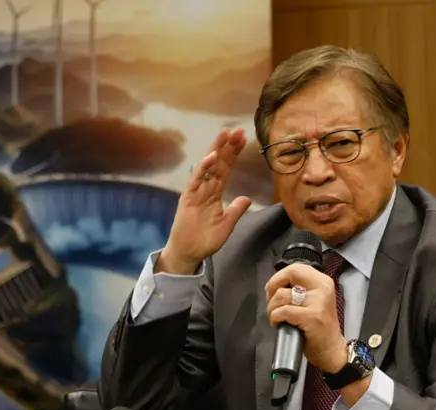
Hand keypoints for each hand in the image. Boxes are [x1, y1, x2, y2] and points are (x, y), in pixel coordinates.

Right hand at [157, 128, 251, 273]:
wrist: (189, 253)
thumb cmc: (205, 240)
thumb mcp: (227, 225)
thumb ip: (236, 210)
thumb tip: (247, 198)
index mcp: (214, 193)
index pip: (226, 169)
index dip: (234, 154)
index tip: (243, 139)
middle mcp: (205, 188)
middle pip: (218, 163)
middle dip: (227, 147)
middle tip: (237, 130)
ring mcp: (196, 192)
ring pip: (207, 167)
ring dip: (216, 150)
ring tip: (226, 134)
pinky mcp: (188, 198)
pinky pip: (196, 180)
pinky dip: (203, 168)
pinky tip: (212, 156)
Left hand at [265, 263, 347, 373]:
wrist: (332, 350)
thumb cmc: (319, 328)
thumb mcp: (315, 300)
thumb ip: (300, 288)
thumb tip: (276, 283)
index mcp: (323, 282)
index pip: (296, 268)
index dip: (279, 277)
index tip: (273, 289)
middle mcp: (322, 289)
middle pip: (289, 274)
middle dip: (273, 287)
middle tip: (272, 301)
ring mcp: (318, 303)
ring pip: (281, 295)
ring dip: (272, 308)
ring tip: (277, 317)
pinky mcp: (311, 317)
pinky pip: (282, 311)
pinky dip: (275, 318)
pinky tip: (279, 324)